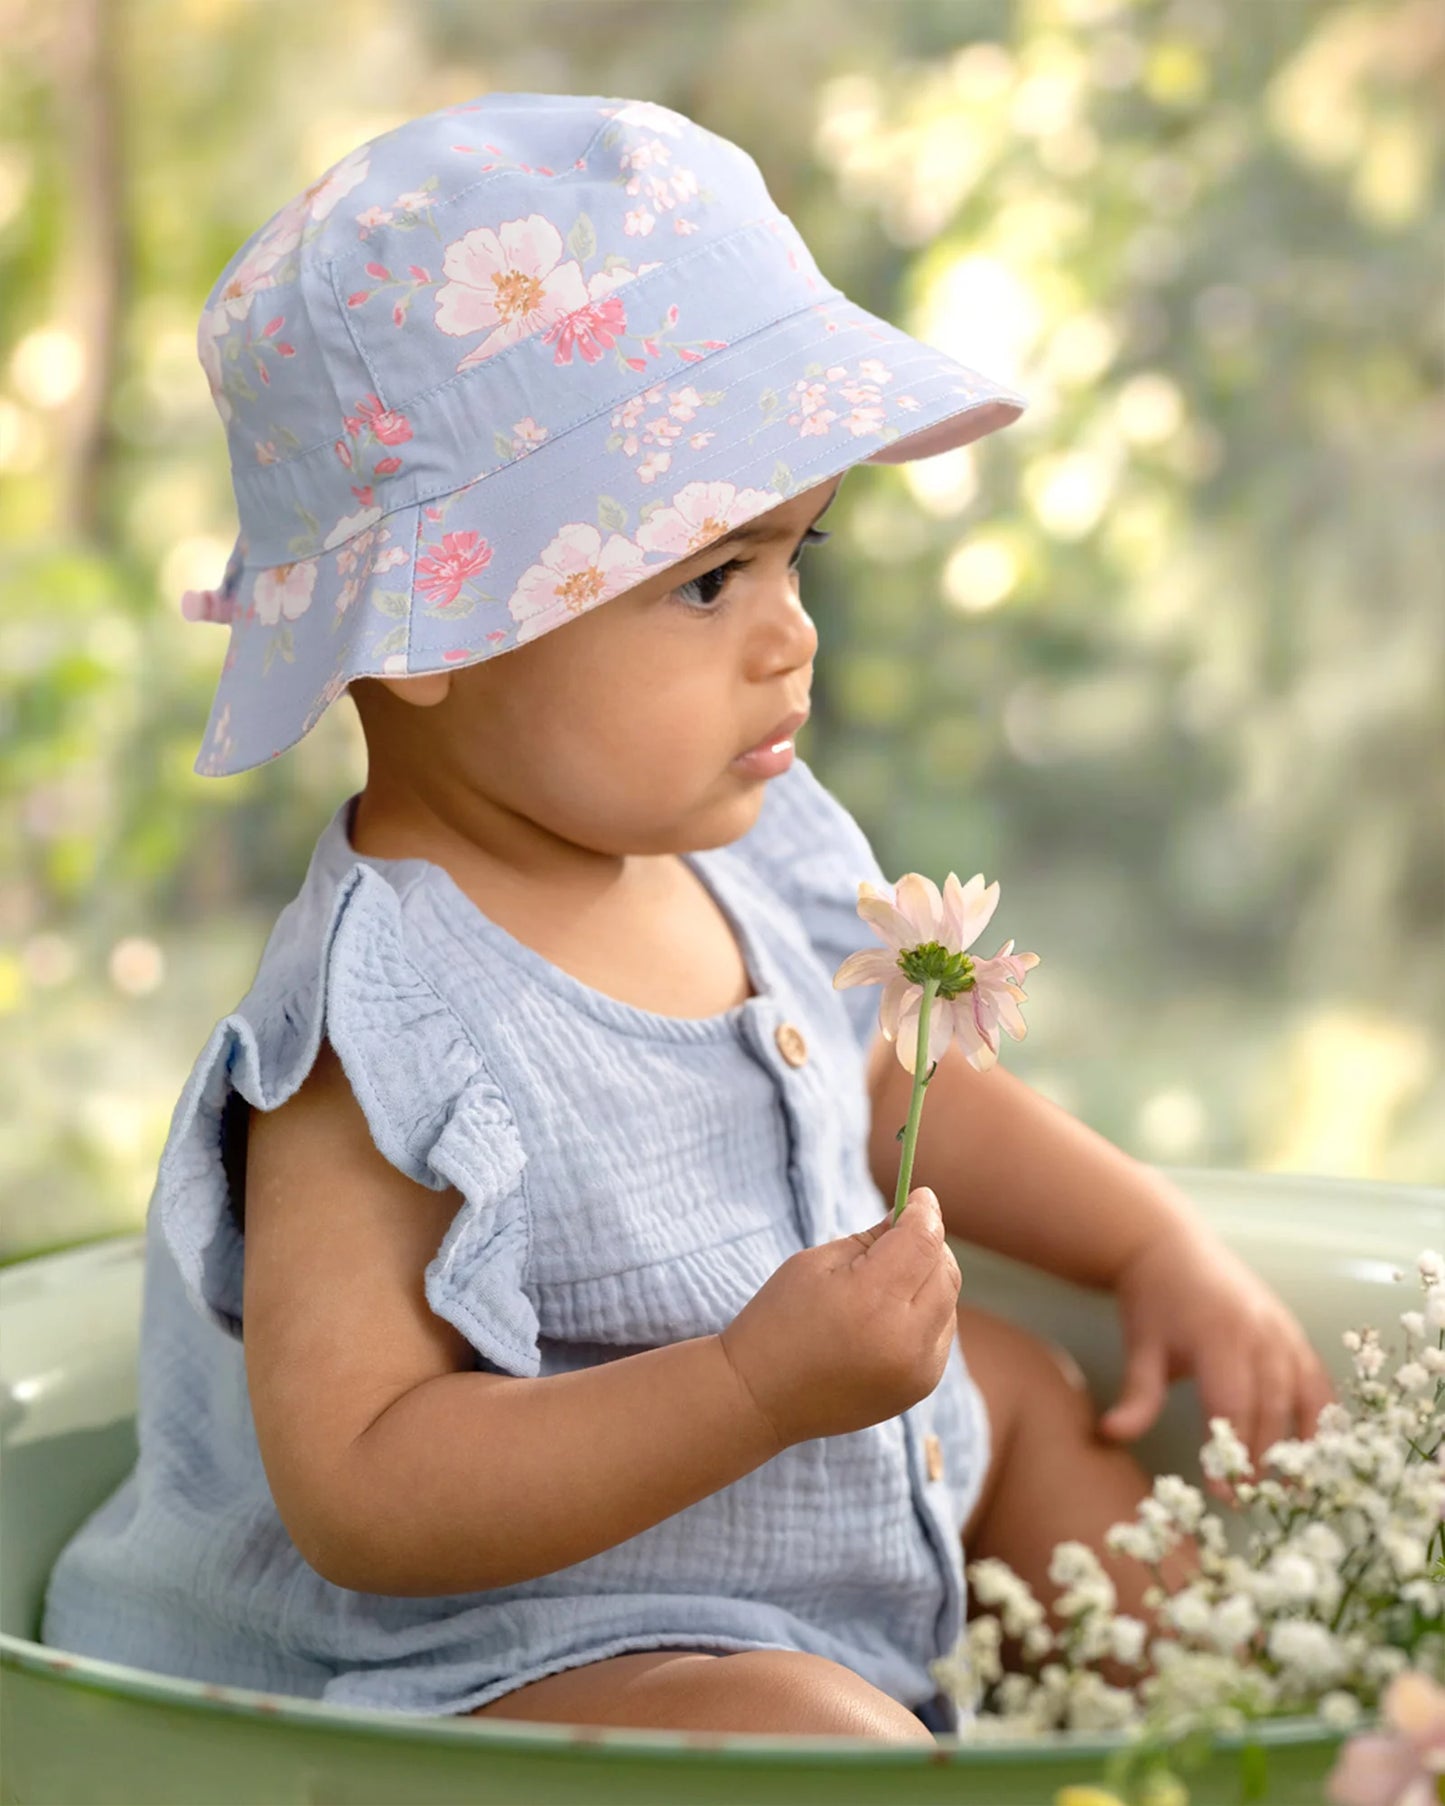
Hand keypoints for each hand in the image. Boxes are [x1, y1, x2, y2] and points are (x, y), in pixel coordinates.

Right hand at [719, 1185, 961, 1449]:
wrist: (760, 1398)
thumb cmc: (779, 1320)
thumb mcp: (815, 1264)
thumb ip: (871, 1238)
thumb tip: (911, 1218)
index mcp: (872, 1300)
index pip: (923, 1242)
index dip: (924, 1211)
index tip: (919, 1196)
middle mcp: (905, 1340)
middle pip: (945, 1271)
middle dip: (929, 1244)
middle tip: (901, 1232)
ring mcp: (918, 1370)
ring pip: (949, 1303)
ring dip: (929, 1280)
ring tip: (887, 1280)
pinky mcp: (920, 1388)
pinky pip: (940, 1334)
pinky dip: (926, 1315)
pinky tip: (889, 1316)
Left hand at [1097, 1221, 1335, 1488]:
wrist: (1167, 1245)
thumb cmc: (1151, 1301)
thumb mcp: (1139, 1347)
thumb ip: (1136, 1395)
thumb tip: (1109, 1435)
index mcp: (1217, 1337)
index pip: (1230, 1407)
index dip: (1230, 1453)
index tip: (1222, 1492)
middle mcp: (1257, 1333)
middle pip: (1268, 1408)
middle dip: (1260, 1457)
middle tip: (1247, 1498)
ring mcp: (1281, 1329)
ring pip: (1299, 1396)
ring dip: (1296, 1443)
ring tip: (1287, 1486)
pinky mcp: (1292, 1329)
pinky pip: (1317, 1377)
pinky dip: (1322, 1414)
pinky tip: (1315, 1448)